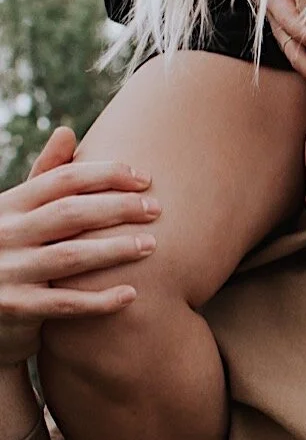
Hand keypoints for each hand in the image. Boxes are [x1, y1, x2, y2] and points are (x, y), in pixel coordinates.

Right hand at [0, 129, 160, 367]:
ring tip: (151, 245)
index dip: (106, 175)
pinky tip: (132, 295)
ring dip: (115, 249)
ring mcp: (9, 272)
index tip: (145, 177)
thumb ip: (44, 176)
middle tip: (156, 209)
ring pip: (70, 256)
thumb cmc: (12, 249)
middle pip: (70, 213)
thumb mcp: (18, 212)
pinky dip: (100, 300)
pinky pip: (65, 304)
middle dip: (118, 208)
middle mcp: (5, 234)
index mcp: (9, 204)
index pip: (62, 180)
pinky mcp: (17, 307)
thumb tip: (66, 132)